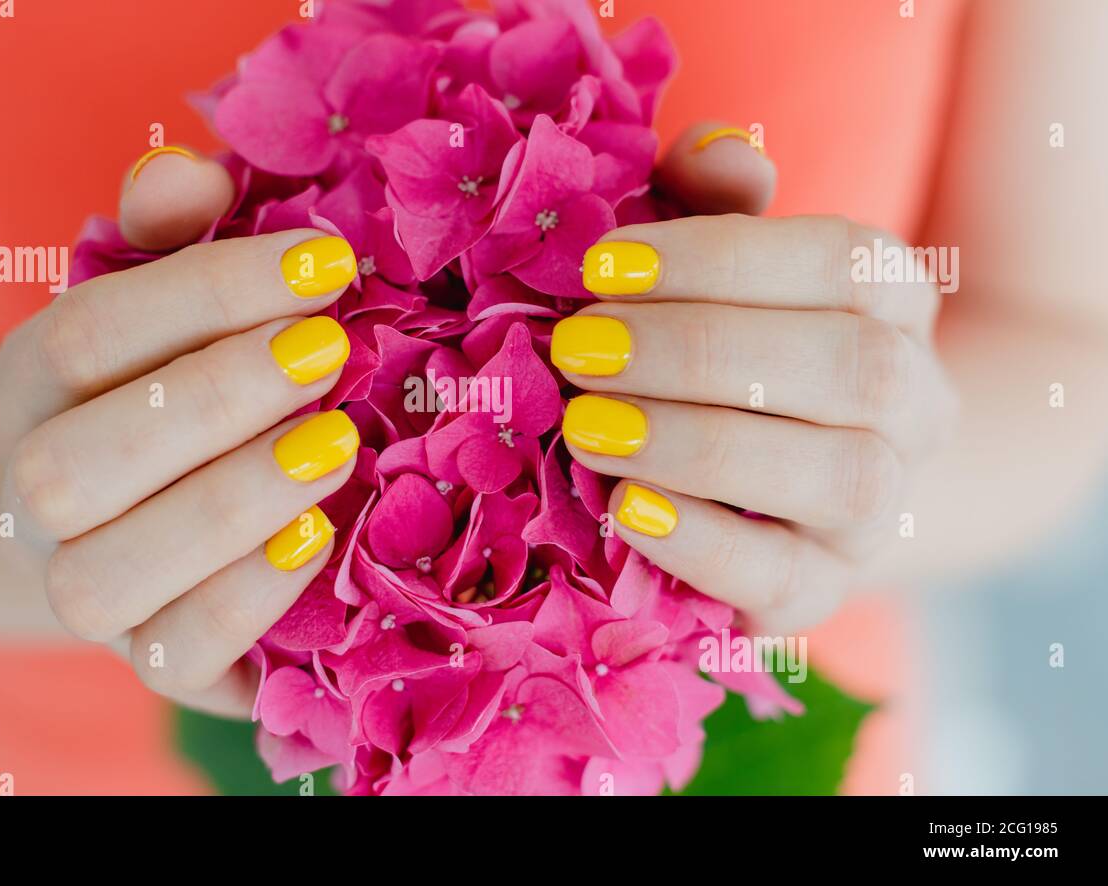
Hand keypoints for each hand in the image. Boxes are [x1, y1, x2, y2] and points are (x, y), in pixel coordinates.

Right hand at [0, 146, 361, 715]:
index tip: (321, 262)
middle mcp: (31, 501)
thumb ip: (172, 236)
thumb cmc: (186, 387)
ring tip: (336, 442)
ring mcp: (80, 590)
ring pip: (105, 574)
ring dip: (227, 503)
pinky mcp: (148, 660)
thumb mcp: (179, 302)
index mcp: (26, 393)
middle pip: (72, 465)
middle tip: (330, 351)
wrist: (162, 519)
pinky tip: (318, 535)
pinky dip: (244, 599)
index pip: (80, 338)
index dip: (202, 294)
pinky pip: (172, 656)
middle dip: (212, 400)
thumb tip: (185, 172)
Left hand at [557, 133, 956, 631]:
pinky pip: (790, 579)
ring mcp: (883, 506)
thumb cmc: (732, 343)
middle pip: (848, 366)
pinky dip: (706, 545)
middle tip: (577, 349)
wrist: (791, 479)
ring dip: (700, 445)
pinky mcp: (829, 587)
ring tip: (588, 428)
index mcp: (893, 298)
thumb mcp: (719, 262)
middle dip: (699, 352)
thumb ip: (712, 200)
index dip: (719, 258)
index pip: (839, 260)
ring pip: (837, 476)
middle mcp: (914, 401)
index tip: (601, 264)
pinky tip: (626, 510)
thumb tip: (713, 148)